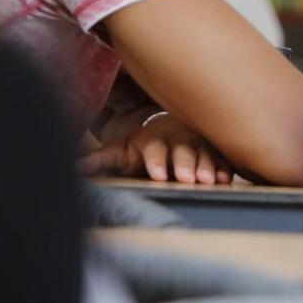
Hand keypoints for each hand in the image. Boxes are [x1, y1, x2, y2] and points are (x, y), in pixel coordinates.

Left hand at [78, 111, 233, 184]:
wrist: (165, 121)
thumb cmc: (141, 142)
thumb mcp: (119, 149)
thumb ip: (100, 160)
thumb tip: (75, 167)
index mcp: (153, 140)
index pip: (154, 151)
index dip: (157, 162)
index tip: (157, 176)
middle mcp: (176, 139)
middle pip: (183, 151)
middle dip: (186, 164)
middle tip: (187, 179)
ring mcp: (196, 142)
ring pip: (204, 153)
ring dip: (208, 166)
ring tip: (211, 180)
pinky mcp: (211, 147)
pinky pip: (220, 157)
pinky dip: (225, 167)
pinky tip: (227, 178)